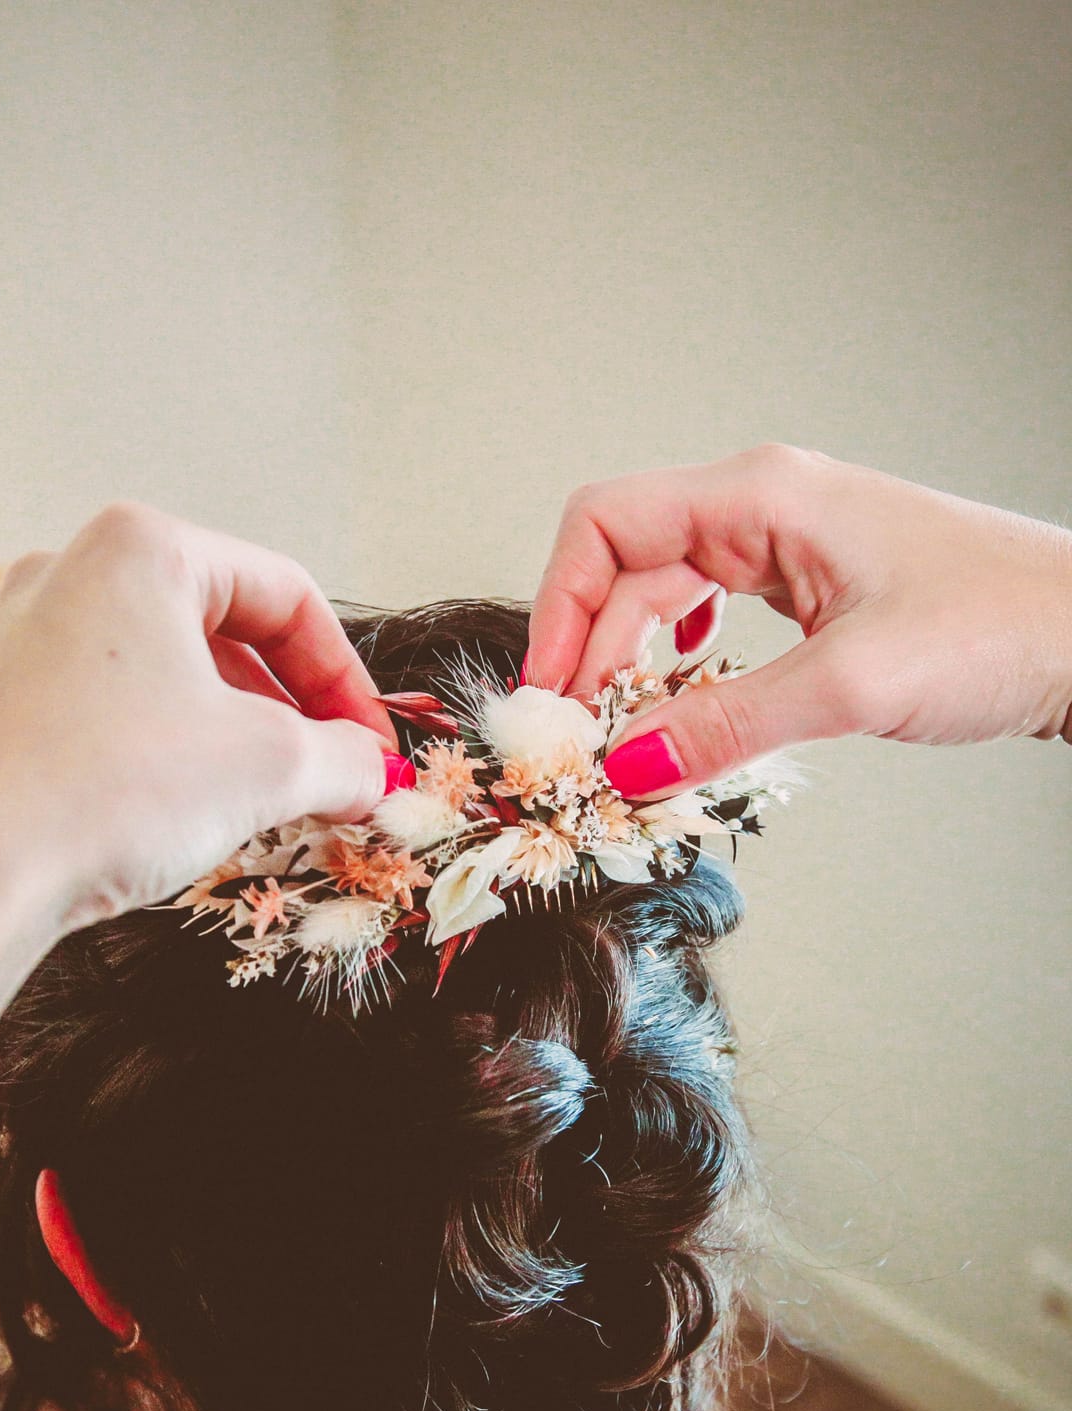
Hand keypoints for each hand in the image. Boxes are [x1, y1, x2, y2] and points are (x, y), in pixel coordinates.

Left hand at [0, 504, 396, 1026]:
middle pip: (208, 631)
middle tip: (318, 781)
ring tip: (239, 805)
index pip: (284, 595)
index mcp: (139, 548)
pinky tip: (132, 805)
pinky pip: (64, 719)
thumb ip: (337, 760)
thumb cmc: (111, 789)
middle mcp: (60, 573)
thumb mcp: (264, 768)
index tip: (371, 752)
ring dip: (200, 734)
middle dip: (276, 710)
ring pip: (136, 676)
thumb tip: (369, 773)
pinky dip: (114, 755)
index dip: (346, 680)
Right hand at [524, 445, 1071, 797]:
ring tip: (619, 736)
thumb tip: (626, 766)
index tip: (549, 691)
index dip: (558, 606)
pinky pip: (705, 616)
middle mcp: (763, 507)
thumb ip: (725, 725)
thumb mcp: (852, 684)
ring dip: (627, 667)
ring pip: (659, 596)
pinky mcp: (808, 585)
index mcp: (763, 495)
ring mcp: (785, 544)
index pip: (604, 525)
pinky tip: (679, 706)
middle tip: (579, 740)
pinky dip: (676, 668)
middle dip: (587, 653)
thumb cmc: (1010, 623)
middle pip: (621, 567)